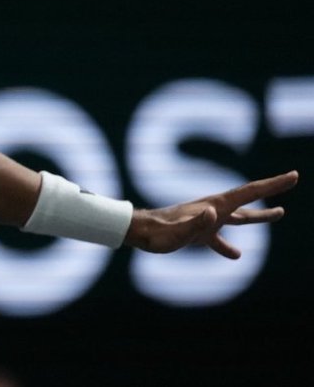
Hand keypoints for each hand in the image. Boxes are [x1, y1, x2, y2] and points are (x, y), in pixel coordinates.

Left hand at [125, 170, 298, 257]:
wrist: (138, 232)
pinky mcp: (196, 233)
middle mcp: (213, 210)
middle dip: (271, 192)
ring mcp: (205, 221)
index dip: (273, 184)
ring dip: (258, 216)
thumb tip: (214, 212)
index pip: (250, 192)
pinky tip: (236, 254)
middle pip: (248, 200)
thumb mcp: (179, 231)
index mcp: (214, 205)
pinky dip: (229, 246)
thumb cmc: (158, 233)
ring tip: (278, 214)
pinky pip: (219, 239)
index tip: (294, 176)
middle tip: (291, 181)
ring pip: (238, 218)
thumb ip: (198, 223)